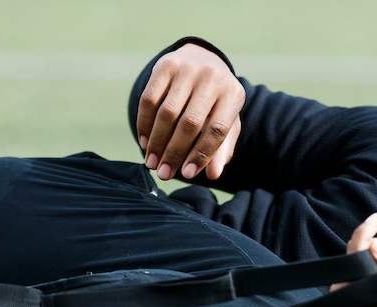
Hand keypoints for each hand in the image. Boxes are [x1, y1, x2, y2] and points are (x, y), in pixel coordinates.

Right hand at [136, 43, 244, 180]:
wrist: (202, 61)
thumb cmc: (216, 103)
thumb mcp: (226, 123)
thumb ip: (221, 149)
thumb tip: (213, 175)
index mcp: (233, 94)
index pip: (217, 130)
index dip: (201, 155)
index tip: (187, 174)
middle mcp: (212, 78)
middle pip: (190, 123)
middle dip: (174, 153)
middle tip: (164, 174)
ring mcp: (188, 69)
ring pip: (166, 113)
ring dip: (156, 142)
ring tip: (152, 163)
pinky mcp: (165, 65)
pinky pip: (149, 99)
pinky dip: (144, 124)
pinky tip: (144, 142)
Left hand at [330, 214, 376, 306]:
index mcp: (369, 293)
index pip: (360, 251)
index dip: (366, 232)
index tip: (376, 218)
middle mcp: (348, 294)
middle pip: (356, 254)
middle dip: (373, 249)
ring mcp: (338, 298)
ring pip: (352, 264)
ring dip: (369, 264)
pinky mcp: (335, 300)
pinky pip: (349, 274)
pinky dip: (364, 273)